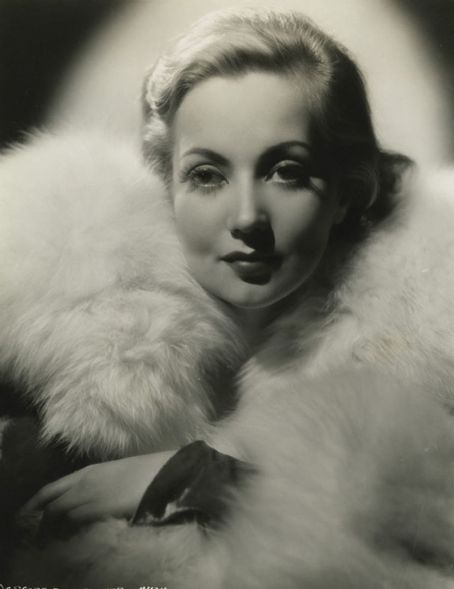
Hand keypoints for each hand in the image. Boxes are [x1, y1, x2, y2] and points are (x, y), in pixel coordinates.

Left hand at [22, 450, 174, 528]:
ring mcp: (91, 493)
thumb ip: (101, 485)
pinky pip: (74, 521)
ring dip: (53, 531)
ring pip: (59, 514)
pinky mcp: (100, 506)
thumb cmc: (148, 474)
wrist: (166, 472)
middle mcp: (85, 481)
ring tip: (55, 544)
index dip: (34, 505)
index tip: (27, 517)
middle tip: (42, 539)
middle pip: (51, 504)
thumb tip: (92, 502)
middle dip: (42, 524)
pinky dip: (68, 531)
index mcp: (89, 471)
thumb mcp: (118, 475)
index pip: (50, 489)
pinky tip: (71, 540)